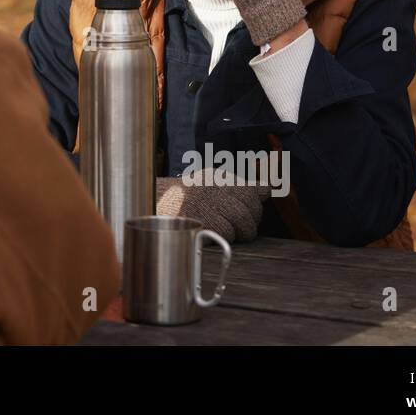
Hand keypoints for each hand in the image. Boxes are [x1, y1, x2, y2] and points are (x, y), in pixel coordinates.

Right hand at [155, 169, 270, 243]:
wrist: (149, 205)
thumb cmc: (182, 200)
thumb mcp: (206, 184)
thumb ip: (235, 187)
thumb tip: (266, 190)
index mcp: (217, 177)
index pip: (252, 187)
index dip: (258, 199)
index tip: (255, 206)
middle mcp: (214, 186)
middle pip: (250, 205)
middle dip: (252, 220)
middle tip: (245, 227)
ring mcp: (207, 202)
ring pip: (242, 220)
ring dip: (242, 231)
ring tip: (233, 233)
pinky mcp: (201, 220)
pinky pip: (227, 232)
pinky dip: (225, 237)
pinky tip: (215, 234)